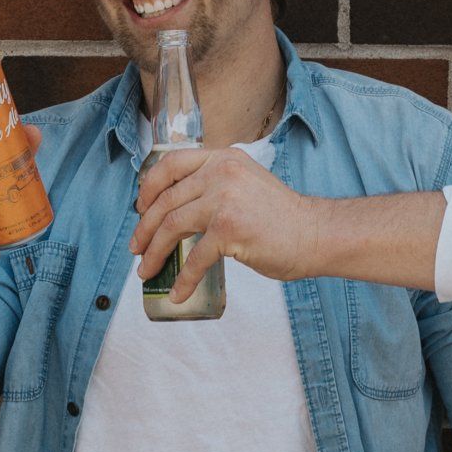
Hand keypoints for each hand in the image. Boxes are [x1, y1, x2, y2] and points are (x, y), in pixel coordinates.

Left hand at [131, 145, 324, 297]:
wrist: (315, 233)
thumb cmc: (282, 217)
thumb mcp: (244, 183)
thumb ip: (215, 185)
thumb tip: (177, 209)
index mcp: (222, 158)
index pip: (170, 165)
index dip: (148, 189)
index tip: (140, 210)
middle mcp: (221, 173)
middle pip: (166, 201)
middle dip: (145, 229)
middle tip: (137, 249)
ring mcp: (224, 200)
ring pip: (172, 227)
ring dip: (154, 253)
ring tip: (146, 271)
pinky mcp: (229, 230)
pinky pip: (194, 258)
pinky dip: (182, 279)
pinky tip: (177, 293)